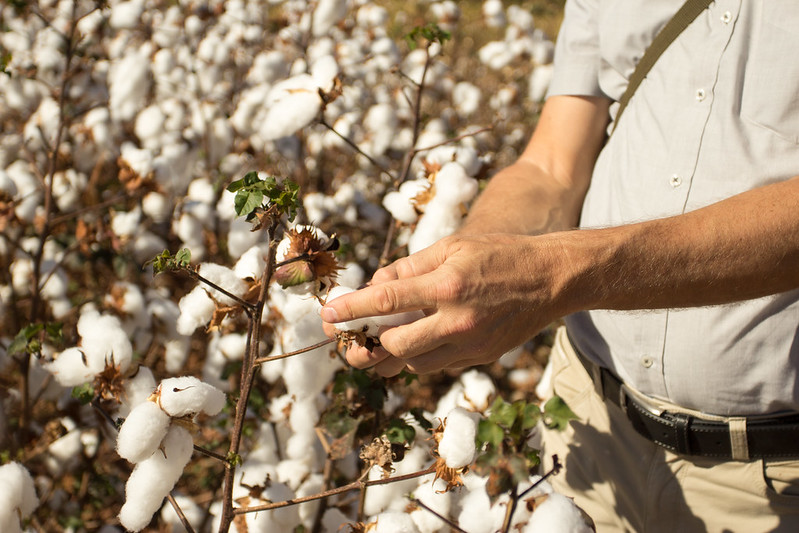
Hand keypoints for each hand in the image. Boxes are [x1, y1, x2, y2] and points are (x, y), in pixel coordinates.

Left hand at [321, 233, 573, 375]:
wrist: (552, 278)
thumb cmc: (500, 253)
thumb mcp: (454, 245)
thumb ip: (411, 266)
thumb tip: (376, 284)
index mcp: (446, 285)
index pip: (385, 302)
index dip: (351, 310)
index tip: (327, 315)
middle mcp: (457, 319)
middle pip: (395, 346)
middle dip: (369, 345)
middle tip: (355, 339)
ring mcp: (471, 343)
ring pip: (415, 364)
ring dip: (395, 353)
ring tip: (385, 339)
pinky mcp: (482, 357)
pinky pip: (439, 365)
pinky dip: (422, 356)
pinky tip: (418, 341)